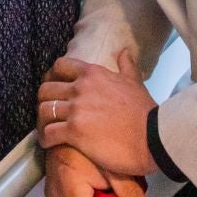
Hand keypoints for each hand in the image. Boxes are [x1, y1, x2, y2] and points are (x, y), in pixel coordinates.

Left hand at [38, 51, 159, 179]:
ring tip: (47, 129)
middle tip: (49, 113)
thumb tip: (125, 52)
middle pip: (45, 89)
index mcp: (93, 73)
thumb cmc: (146, 113)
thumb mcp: (136, 84)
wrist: (154, 138)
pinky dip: (45, 139)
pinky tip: (49, 144)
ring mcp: (76, 109)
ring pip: (43, 110)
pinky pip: (48, 133)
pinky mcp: (74, 131)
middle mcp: (81, 88)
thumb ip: (126, 67)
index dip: (53, 77)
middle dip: (44, 101)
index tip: (55, 89)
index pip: (60, 66)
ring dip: (42, 121)